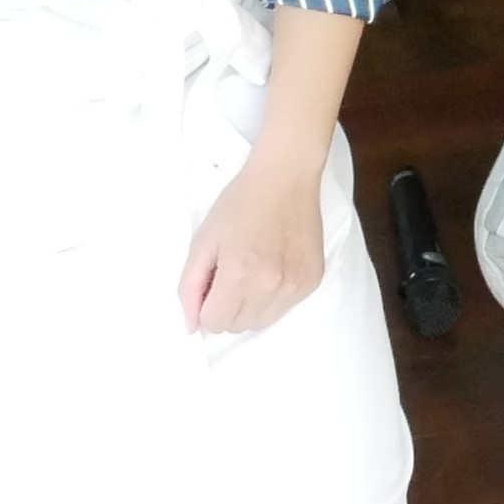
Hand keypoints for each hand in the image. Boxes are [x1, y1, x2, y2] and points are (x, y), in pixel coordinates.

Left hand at [179, 146, 328, 331]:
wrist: (286, 177)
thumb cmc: (239, 204)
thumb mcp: (203, 241)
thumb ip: (190, 287)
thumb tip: (192, 326)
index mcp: (240, 274)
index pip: (215, 323)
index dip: (207, 305)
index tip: (213, 280)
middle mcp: (272, 286)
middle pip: (238, 326)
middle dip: (227, 306)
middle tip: (231, 271)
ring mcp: (296, 286)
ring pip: (261, 322)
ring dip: (250, 305)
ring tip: (253, 269)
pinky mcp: (313, 281)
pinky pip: (283, 307)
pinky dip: (273, 296)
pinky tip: (273, 266)